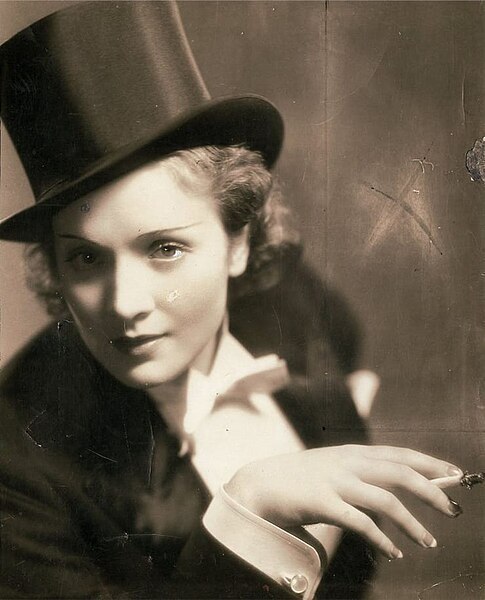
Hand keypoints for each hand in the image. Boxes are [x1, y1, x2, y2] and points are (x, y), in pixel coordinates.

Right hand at [226, 444, 462, 558]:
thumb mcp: (331, 467)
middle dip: (432, 491)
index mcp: (351, 452)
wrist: (259, 484)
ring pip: (386, 500)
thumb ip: (358, 472)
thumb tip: (391, 489)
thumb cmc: (298, 479)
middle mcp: (347, 462)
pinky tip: (393, 552)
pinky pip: (361, 523)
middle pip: (401, 473)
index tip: (455, 474)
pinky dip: (382, 540)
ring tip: (429, 542)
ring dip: (412, 524)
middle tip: (453, 510)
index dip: (430, 463)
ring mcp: (335, 481)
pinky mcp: (323, 502)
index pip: (400, 454)